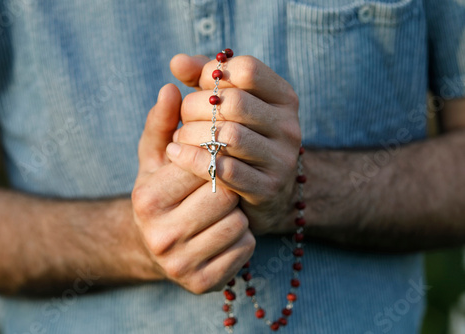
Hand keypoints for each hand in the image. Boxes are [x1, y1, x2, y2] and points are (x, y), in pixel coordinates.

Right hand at [132, 84, 254, 293]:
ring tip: (220, 212)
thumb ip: (162, 122)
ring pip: (238, 224)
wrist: (160, 243)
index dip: (215, 159)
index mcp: (147, 198)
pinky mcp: (202, 284)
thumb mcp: (156, 157)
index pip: (203, 167)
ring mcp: (180, 264)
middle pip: (224, 197)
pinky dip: (242, 239)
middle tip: (218, 188)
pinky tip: (224, 234)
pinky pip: (244, 250)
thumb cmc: (163, 192)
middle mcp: (159, 235)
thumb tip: (170, 88)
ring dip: (237, 213)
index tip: (215, 158)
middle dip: (227, 188)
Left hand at [168, 54, 300, 234]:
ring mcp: (282, 159)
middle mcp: (289, 126)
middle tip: (183, 118)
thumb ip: (201, 77)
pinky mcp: (268, 188)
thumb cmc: (236, 139)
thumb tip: (177, 62)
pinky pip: (225, 169)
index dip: (213, 74)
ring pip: (230, 136)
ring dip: (193, 135)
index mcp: (283, 98)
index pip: (247, 70)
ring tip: (180, 138)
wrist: (262, 192)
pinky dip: (193, 160)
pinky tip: (177, 155)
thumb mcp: (224, 103)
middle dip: (196, 107)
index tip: (199, 87)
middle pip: (235, 102)